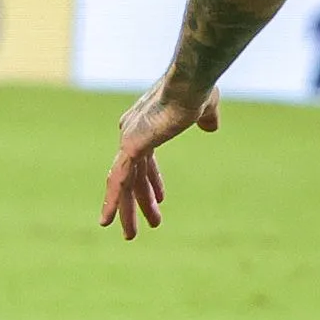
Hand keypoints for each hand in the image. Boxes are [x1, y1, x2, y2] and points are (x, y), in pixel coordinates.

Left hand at [99, 84, 219, 238]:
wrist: (191, 83)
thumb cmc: (197, 90)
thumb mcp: (206, 107)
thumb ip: (206, 118)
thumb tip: (211, 127)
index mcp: (145, 125)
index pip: (144, 160)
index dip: (152, 181)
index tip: (161, 200)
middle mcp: (131, 132)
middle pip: (132, 176)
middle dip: (138, 202)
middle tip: (138, 228)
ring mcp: (129, 139)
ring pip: (123, 184)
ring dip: (126, 210)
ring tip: (129, 236)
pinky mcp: (130, 147)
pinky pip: (117, 181)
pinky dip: (111, 201)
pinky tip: (107, 221)